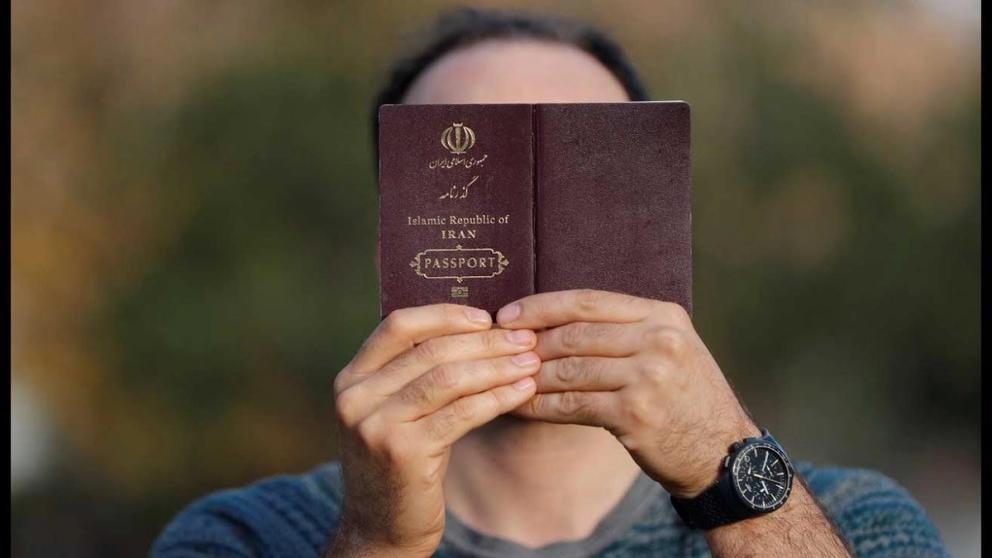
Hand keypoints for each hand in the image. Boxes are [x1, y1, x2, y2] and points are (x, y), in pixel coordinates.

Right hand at [327, 304, 538, 556]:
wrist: (380, 530)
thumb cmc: (400, 464)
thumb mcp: (394, 412)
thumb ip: (414, 374)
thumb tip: (475, 328)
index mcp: (351, 379)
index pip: (398, 326)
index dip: (445, 316)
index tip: (487, 317)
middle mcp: (355, 397)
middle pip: (430, 350)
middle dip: (485, 342)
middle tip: (526, 339)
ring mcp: (376, 425)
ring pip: (449, 378)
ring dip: (497, 367)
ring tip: (531, 362)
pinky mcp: (403, 452)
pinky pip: (462, 414)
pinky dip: (497, 398)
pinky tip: (523, 392)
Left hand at [497, 289, 760, 498]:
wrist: (724, 455)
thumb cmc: (687, 400)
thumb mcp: (671, 349)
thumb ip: (626, 330)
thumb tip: (557, 321)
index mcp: (663, 315)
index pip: (589, 301)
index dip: (542, 306)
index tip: (507, 314)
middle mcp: (659, 340)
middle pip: (575, 333)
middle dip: (530, 343)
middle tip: (499, 352)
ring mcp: (649, 376)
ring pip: (570, 369)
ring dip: (531, 376)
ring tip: (504, 379)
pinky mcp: (635, 413)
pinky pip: (571, 404)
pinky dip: (539, 406)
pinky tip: (518, 407)